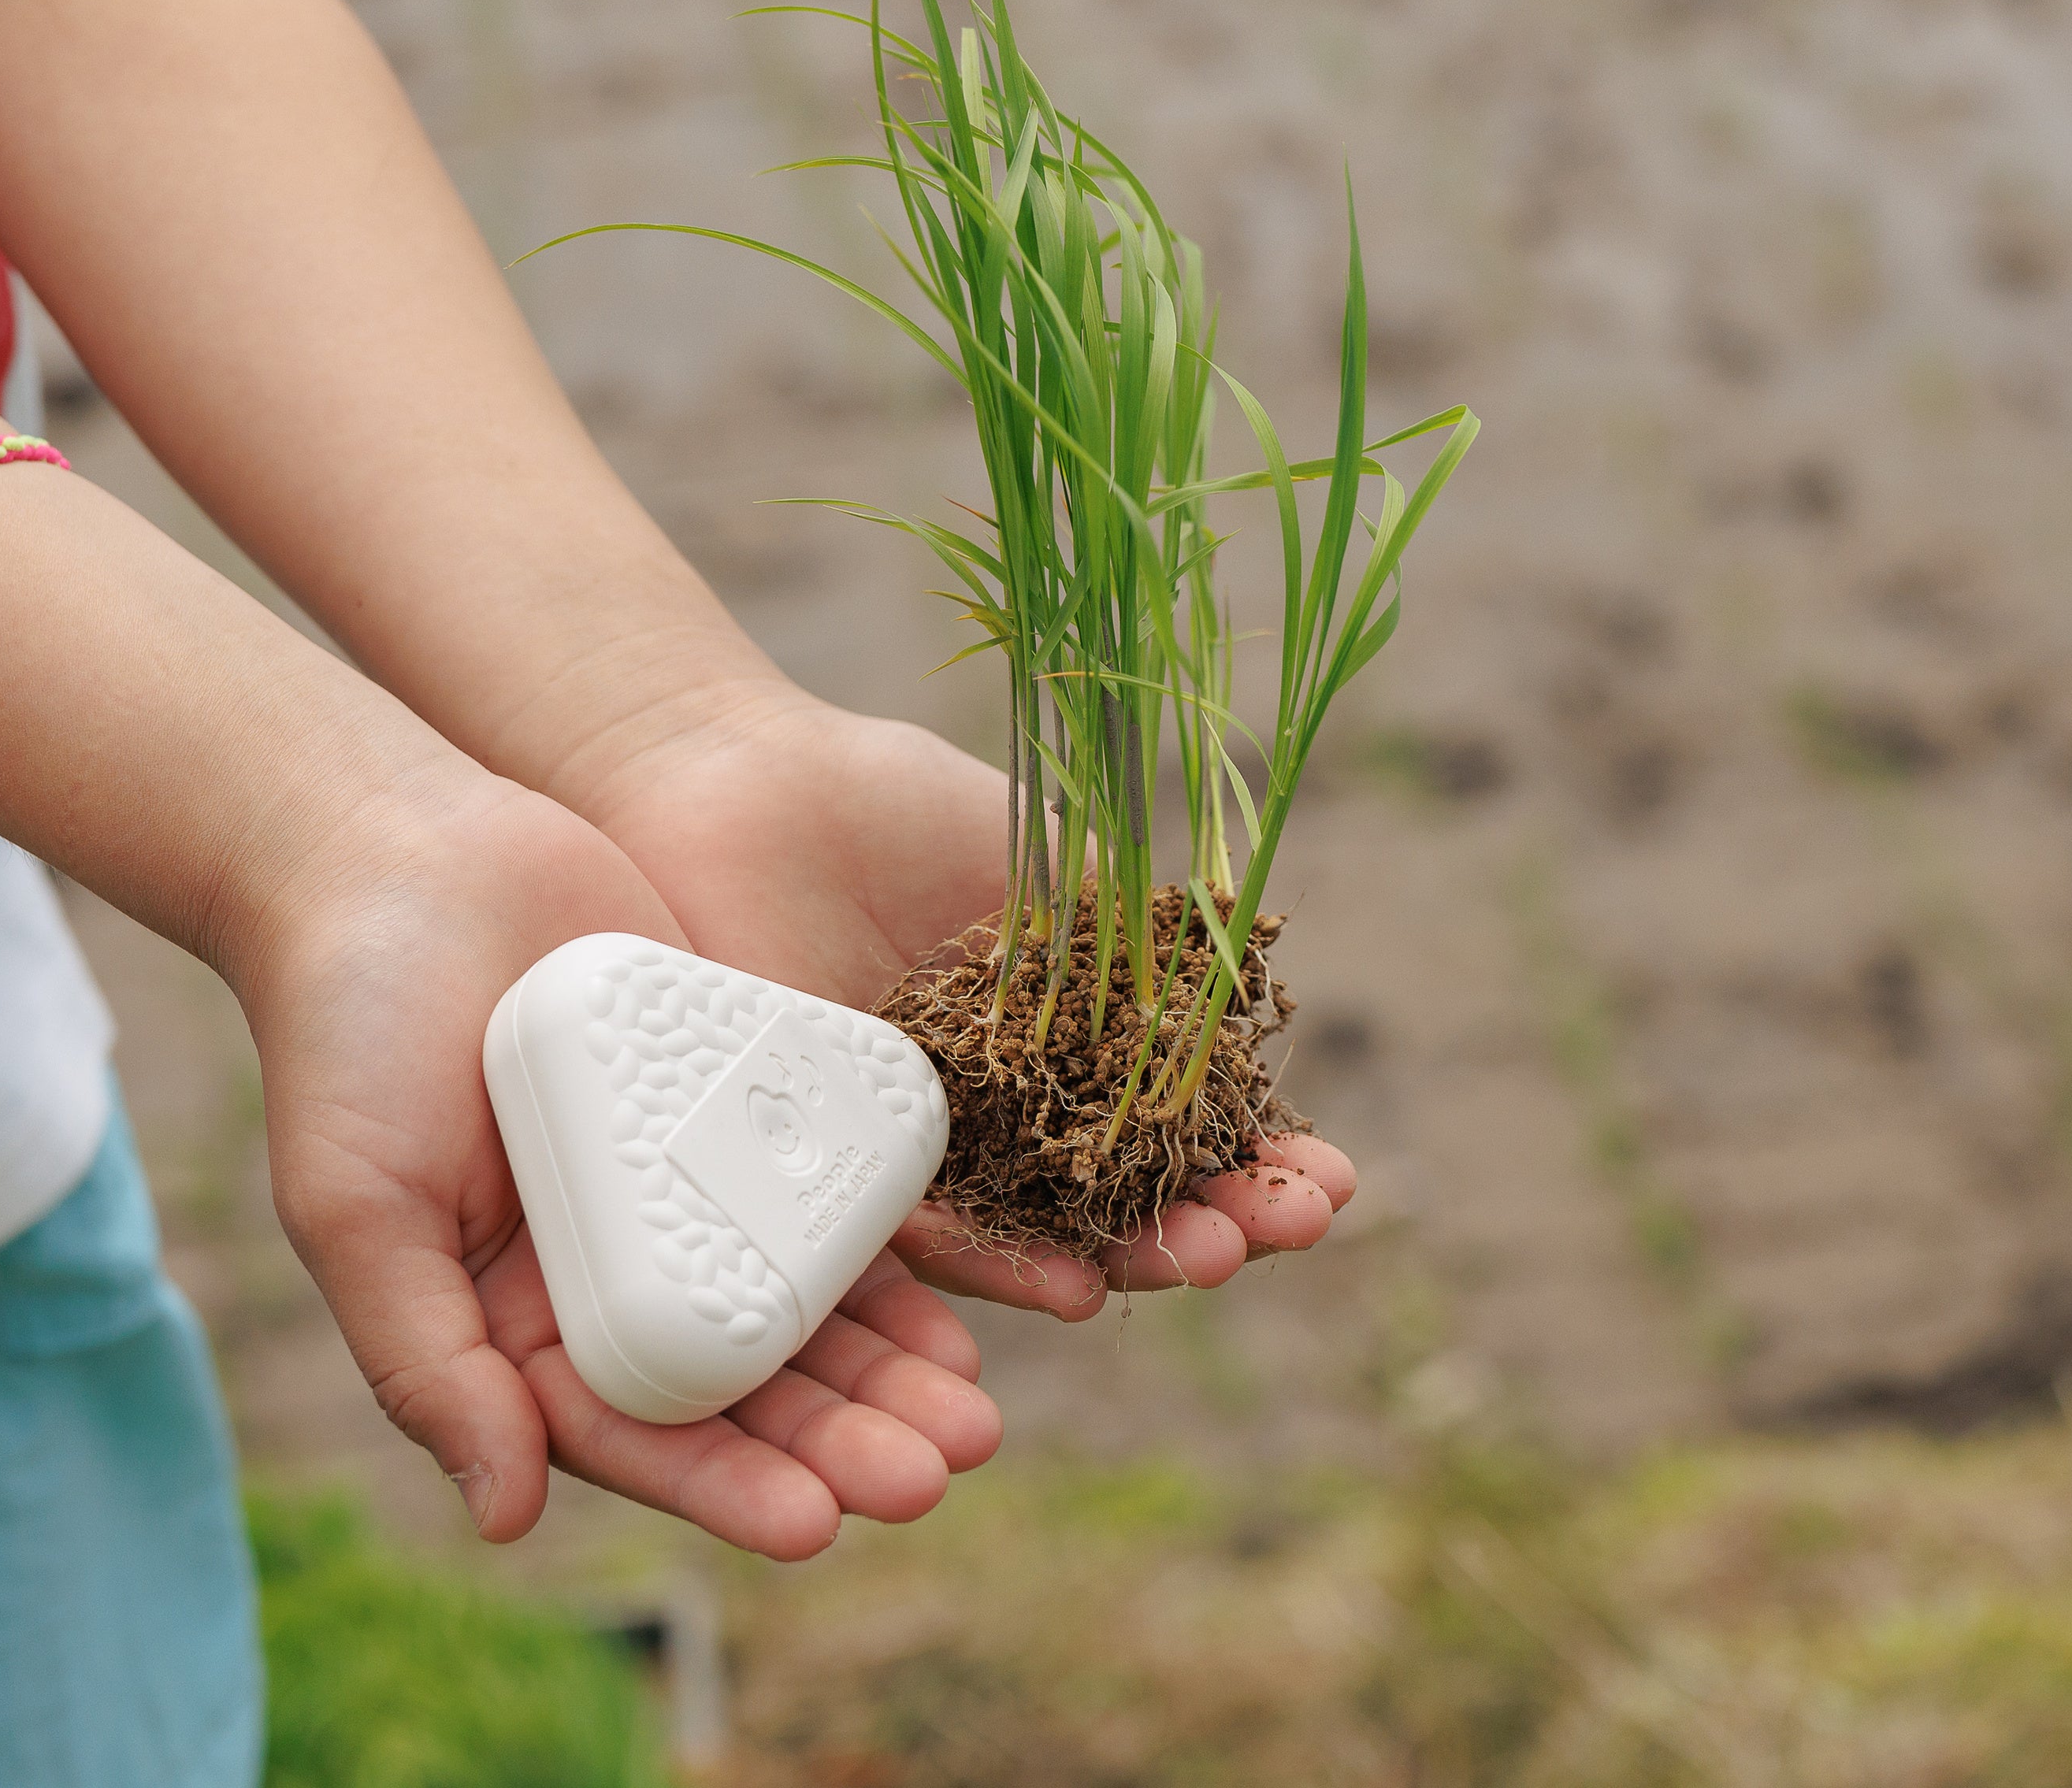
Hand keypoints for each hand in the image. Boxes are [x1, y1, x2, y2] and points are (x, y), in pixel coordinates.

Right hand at [237, 775, 997, 1555]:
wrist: (399, 852)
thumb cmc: (345, 1031)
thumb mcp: (358, 1206)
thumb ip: (427, 1359)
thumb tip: (504, 1518)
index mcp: (521, 1325)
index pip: (641, 1436)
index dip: (727, 1487)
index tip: (816, 1525)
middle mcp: (620, 1270)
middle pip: (750, 1386)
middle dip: (843, 1438)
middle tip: (940, 1472)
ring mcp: (687, 1182)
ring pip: (808, 1298)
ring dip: (894, 1364)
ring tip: (977, 1413)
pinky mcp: (740, 1094)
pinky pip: (828, 1178)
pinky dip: (899, 1234)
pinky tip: (976, 1272)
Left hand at [554, 679, 1358, 1311]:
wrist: (741, 783)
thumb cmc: (890, 805)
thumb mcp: (1048, 868)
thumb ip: (1133, 944)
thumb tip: (1240, 1017)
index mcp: (1068, 1048)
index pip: (1181, 1126)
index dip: (1258, 1158)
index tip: (1330, 1178)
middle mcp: (1005, 1118)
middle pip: (1129, 1200)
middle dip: (1220, 1220)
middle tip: (1288, 1226)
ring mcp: (925, 1151)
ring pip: (1043, 1235)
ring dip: (1136, 1260)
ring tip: (1218, 1257)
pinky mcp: (833, 1167)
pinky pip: (923, 1238)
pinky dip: (1003, 1267)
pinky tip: (1078, 1288)